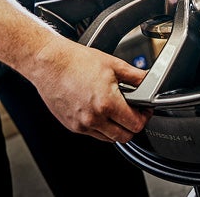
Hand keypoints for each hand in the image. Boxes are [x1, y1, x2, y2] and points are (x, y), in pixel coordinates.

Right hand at [29, 38, 152, 142]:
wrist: (49, 63)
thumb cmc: (77, 61)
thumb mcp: (113, 64)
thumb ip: (136, 76)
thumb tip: (149, 80)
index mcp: (107, 104)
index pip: (136, 125)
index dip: (144, 117)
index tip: (144, 110)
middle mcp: (94, 118)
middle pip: (124, 137)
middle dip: (133, 126)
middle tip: (133, 112)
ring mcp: (82, 125)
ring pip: (109, 138)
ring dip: (117, 128)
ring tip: (116, 110)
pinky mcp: (72, 126)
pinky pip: (93, 134)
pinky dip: (101, 127)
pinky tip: (100, 111)